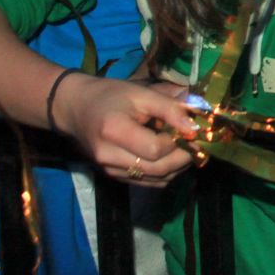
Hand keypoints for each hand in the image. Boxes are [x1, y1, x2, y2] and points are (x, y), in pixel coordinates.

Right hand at [53, 72, 198, 186]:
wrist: (76, 108)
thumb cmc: (110, 95)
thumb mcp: (140, 92)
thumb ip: (169, 107)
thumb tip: (195, 124)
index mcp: (114, 131)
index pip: (155, 149)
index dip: (177, 142)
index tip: (191, 130)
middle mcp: (109, 157)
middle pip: (157, 169)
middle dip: (183, 158)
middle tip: (198, 143)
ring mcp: (110, 171)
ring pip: (155, 179)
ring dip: (177, 168)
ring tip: (189, 149)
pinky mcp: (113, 177)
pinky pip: (146, 182)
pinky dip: (165, 173)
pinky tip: (173, 157)